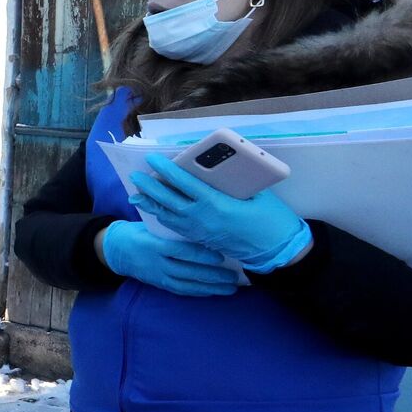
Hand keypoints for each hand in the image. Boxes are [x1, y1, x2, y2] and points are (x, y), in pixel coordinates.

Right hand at [98, 220, 242, 296]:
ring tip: (231, 288)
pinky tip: (214, 292)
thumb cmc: (142, 231)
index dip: (201, 256)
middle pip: (187, 271)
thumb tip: (203, 217)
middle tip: (234, 277)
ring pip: (187, 285)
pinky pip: (181, 290)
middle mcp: (157, 263)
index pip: (181, 251)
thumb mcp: (153, 224)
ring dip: (210, 288)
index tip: (220, 257)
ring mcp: (158, 275)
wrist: (118, 249)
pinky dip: (198, 292)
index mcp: (155, 244)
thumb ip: (175, 225)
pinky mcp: (159, 284)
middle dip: (212, 276)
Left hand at [129, 153, 311, 271]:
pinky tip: (156, 209)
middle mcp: (202, 219)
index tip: (152, 160)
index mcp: (216, 205)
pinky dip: (163, 216)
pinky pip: (176, 226)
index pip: (185, 184)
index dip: (167, 171)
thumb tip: (219, 169)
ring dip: (151, 203)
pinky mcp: (201, 239)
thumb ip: (236, 181)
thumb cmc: (271, 220)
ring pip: (168, 216)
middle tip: (135, 176)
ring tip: (136, 193)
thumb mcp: (257, 194)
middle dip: (150, 187)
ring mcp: (200, 231)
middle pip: (169, 201)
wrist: (276, 250)